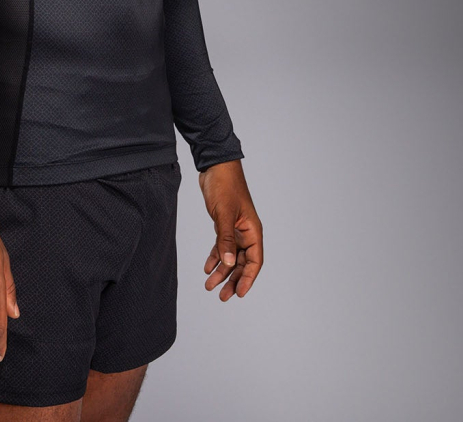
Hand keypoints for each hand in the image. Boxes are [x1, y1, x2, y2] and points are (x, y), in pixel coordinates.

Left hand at [198, 159, 262, 299]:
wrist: (215, 167)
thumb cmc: (225, 186)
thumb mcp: (224, 214)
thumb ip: (225, 239)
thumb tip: (228, 265)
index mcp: (253, 231)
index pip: (254, 261)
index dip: (248, 279)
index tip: (239, 294)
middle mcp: (246, 232)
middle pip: (242, 263)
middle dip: (232, 280)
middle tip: (222, 296)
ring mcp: (235, 229)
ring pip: (230, 257)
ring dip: (221, 272)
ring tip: (209, 286)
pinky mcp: (223, 225)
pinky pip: (221, 246)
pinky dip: (215, 257)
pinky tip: (207, 268)